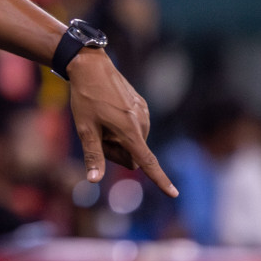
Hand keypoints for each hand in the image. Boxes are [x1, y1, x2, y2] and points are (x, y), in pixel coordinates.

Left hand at [66, 48, 176, 196]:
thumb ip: (93, 155)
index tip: (175, 194)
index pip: (147, 162)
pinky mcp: (142, 106)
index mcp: (129, 130)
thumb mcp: (85, 128)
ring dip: (118, 140)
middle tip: (97, 134)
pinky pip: (135, 129)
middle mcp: (142, 122)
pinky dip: (123, 129)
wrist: (91, 66)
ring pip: (134, 142)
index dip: (160, 180)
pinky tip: (109, 112)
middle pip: (133, 155)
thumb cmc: (85, 97)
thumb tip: (94, 180)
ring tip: (102, 120)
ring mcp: (144, 113)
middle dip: (116, 152)